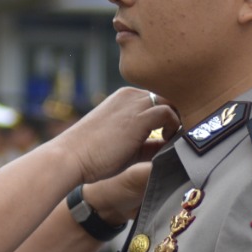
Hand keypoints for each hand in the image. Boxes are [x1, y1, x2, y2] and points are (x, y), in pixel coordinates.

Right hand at [56, 90, 178, 183]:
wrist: (70, 157)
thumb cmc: (92, 155)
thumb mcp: (124, 144)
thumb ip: (147, 143)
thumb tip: (170, 148)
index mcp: (124, 97)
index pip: (158, 99)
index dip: (170, 116)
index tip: (174, 134)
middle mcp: (130, 95)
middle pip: (168, 97)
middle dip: (178, 115)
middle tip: (181, 137)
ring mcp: (134, 104)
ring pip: (172, 102)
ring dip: (179, 120)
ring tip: (176, 141)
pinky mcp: (138, 117)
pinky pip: (168, 113)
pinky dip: (175, 127)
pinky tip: (169, 142)